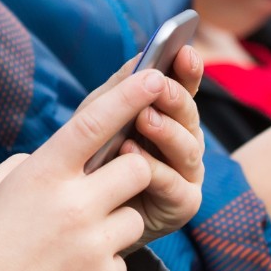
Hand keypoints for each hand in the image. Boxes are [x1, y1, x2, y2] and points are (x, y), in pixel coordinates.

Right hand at [0, 71, 179, 270]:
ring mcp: (92, 243)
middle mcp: (73, 204)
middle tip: (105, 189)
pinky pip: (122, 258)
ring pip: (134, 216)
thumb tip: (59, 158)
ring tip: (75, 242)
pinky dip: (104, 262)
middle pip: (136, 170)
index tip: (152, 75)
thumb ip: (29, 166)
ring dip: (116, 223)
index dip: (128, 95)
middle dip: (130, 174)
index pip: (95, 122)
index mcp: (42, 174)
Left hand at [77, 50, 205, 246]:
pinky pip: (175, 184)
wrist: (80, 219)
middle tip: (158, 85)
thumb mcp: (97, 119)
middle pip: (189, 115)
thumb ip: (119, 90)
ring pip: (187, 147)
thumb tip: (141, 56)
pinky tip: (132, 155)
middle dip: (175, 98)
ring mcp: (187, 174)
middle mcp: (185, 143)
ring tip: (144, 118)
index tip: (185, 51)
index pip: (185, 88)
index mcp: (170, 117)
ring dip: (166, 131)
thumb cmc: (93, 161)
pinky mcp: (183, 205)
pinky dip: (154, 169)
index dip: (188, 69)